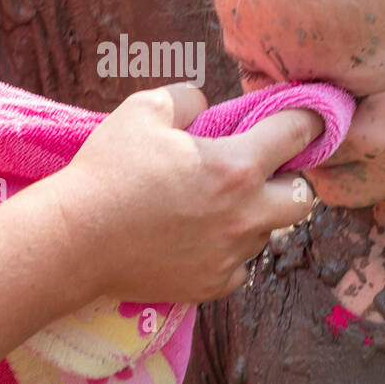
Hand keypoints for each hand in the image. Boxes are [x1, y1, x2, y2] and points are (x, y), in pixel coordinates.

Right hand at [46, 83, 322, 303]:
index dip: (308, 120)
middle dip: (290, 180)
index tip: (309, 118)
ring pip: (269, 233)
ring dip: (255, 216)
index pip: (297, 134)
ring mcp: (231, 255)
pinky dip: (230, 251)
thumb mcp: (144, 110)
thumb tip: (204, 107)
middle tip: (262, 171)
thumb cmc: (108, 171)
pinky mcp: (212, 285)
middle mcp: (245, 215)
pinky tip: (200, 238)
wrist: (75, 241)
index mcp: (236, 167)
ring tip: (217, 206)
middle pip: (303, 199)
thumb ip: (187, 98)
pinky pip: (240, 266)